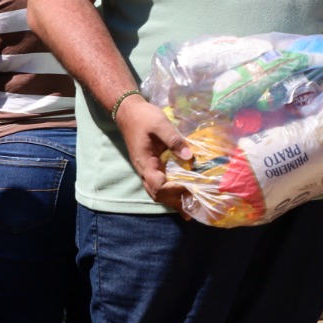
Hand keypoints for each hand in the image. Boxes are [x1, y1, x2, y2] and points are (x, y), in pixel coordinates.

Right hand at [115, 95, 192, 209]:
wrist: (129, 112)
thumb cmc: (144, 117)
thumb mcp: (160, 124)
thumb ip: (174, 140)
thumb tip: (189, 158)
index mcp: (145, 162)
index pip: (159, 185)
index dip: (174, 190)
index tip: (190, 188)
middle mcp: (144, 171)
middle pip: (158, 194)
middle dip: (175, 201)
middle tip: (194, 207)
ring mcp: (146, 170)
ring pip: (158, 193)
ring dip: (173, 201)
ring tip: (190, 210)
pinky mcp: (151, 167)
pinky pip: (159, 185)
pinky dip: (171, 193)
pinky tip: (182, 196)